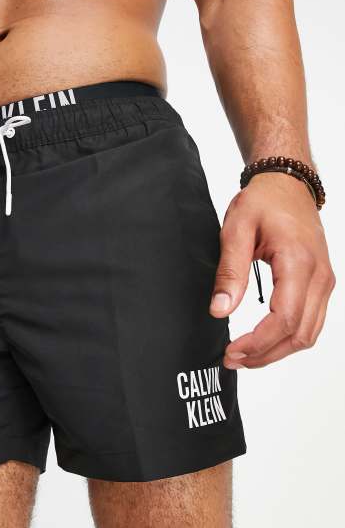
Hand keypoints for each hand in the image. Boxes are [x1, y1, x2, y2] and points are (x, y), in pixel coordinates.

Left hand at [210, 172, 334, 368]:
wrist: (288, 184)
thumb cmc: (264, 201)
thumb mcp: (236, 230)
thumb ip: (230, 272)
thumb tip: (220, 309)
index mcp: (298, 262)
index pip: (284, 319)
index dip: (258, 343)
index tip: (232, 351)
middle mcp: (319, 276)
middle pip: (299, 334)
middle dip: (265, 354)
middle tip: (233, 359)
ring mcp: (325, 281)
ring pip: (309, 333)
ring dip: (278, 350)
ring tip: (246, 355)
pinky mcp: (322, 283)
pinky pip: (311, 321)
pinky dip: (289, 337)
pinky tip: (265, 340)